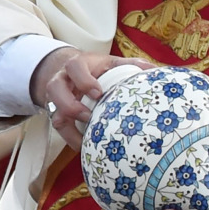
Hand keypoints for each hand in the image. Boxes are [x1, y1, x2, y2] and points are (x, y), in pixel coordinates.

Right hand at [32, 47, 153, 149]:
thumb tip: (155, 70)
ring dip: (69, 125)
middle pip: (55, 88)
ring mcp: (57, 97)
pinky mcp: (58, 112)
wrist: (69, 71)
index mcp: (77, 65)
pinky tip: (85, 147)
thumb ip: (131, 64)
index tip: (98, 93)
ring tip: (88, 135)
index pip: (74, 67)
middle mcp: (63, 80)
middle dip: (70, 104)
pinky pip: (59, 127)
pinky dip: (71, 138)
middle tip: (88, 115)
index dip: (84, 80)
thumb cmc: (96, 69)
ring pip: (54, 110)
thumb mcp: (111, 62)